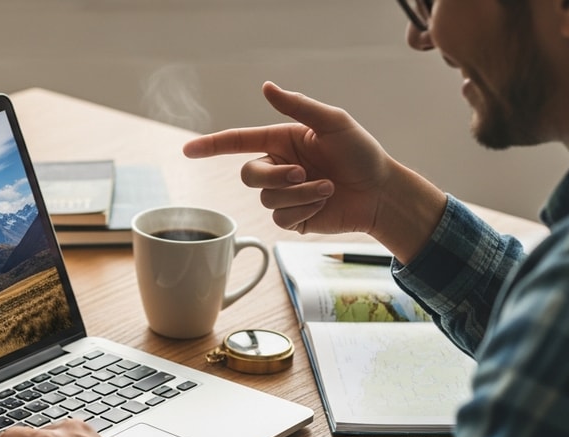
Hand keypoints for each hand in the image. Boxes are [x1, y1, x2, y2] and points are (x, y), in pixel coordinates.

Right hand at [184, 82, 445, 261]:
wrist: (381, 193)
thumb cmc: (361, 154)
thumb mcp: (334, 122)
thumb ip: (298, 106)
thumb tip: (266, 87)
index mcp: (282, 141)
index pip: (238, 142)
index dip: (211, 146)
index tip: (187, 151)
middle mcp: (279, 166)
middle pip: (248, 174)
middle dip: (274, 176)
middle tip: (303, 174)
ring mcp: (285, 194)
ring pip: (266, 198)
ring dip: (299, 194)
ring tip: (327, 188)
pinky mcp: (293, 217)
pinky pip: (280, 218)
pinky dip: (303, 210)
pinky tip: (324, 203)